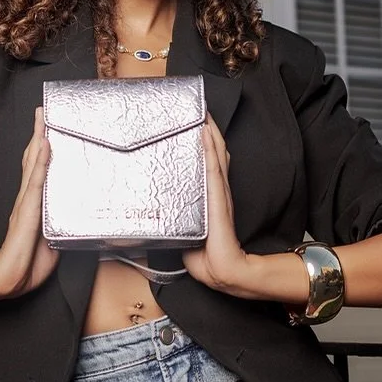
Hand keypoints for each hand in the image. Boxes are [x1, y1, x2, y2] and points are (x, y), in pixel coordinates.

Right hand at [0, 107, 59, 297]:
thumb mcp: (50, 244)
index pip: (38, 171)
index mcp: (33, 207)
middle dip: (38, 135)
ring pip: (35, 165)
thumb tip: (69, 220)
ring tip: (44, 120)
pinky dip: (40, 162)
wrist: (8, 281)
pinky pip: (37, 182)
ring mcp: (26, 204)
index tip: (47, 129)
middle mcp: (28, 201)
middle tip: (43, 111)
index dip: (42, 149)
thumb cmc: (27, 266)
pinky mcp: (27, 211)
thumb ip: (56, 229)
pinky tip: (44, 146)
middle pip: (34, 160)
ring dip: (39, 141)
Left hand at [181, 116, 252, 293]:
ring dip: (209, 134)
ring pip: (214, 157)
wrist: (225, 272)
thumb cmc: (207, 259)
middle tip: (200, 109)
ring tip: (203, 114)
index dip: (204, 145)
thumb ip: (177, 225)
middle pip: (214, 155)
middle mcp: (218, 193)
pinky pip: (212, 169)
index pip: (209, 166)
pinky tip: (205, 133)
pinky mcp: (219, 198)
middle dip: (208, 132)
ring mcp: (220, 194)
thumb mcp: (186, 237)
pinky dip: (209, 149)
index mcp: (212, 200)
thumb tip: (156, 223)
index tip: (196, 126)